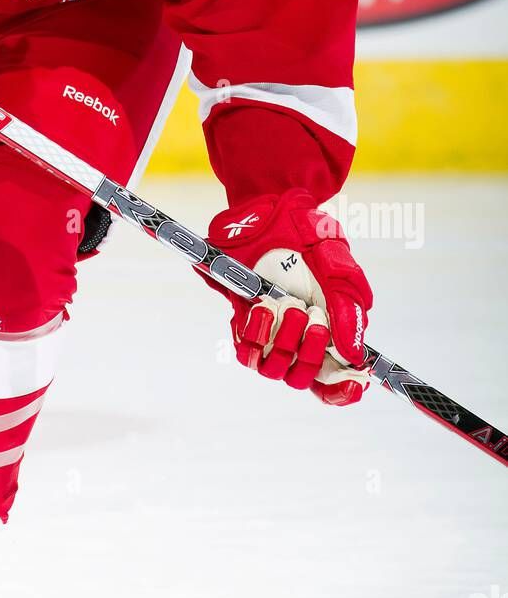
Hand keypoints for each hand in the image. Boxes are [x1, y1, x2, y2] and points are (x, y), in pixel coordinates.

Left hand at [208, 188, 372, 405]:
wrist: (266, 207)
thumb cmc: (306, 235)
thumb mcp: (336, 264)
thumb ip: (348, 306)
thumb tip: (354, 353)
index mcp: (328, 329)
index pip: (336, 379)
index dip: (344, 390)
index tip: (354, 382)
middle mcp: (298, 338)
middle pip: (307, 378)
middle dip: (312, 352)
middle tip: (311, 315)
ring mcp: (270, 332)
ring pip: (276, 369)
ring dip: (285, 341)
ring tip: (287, 305)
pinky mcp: (243, 321)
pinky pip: (246, 351)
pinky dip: (256, 333)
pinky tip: (262, 306)